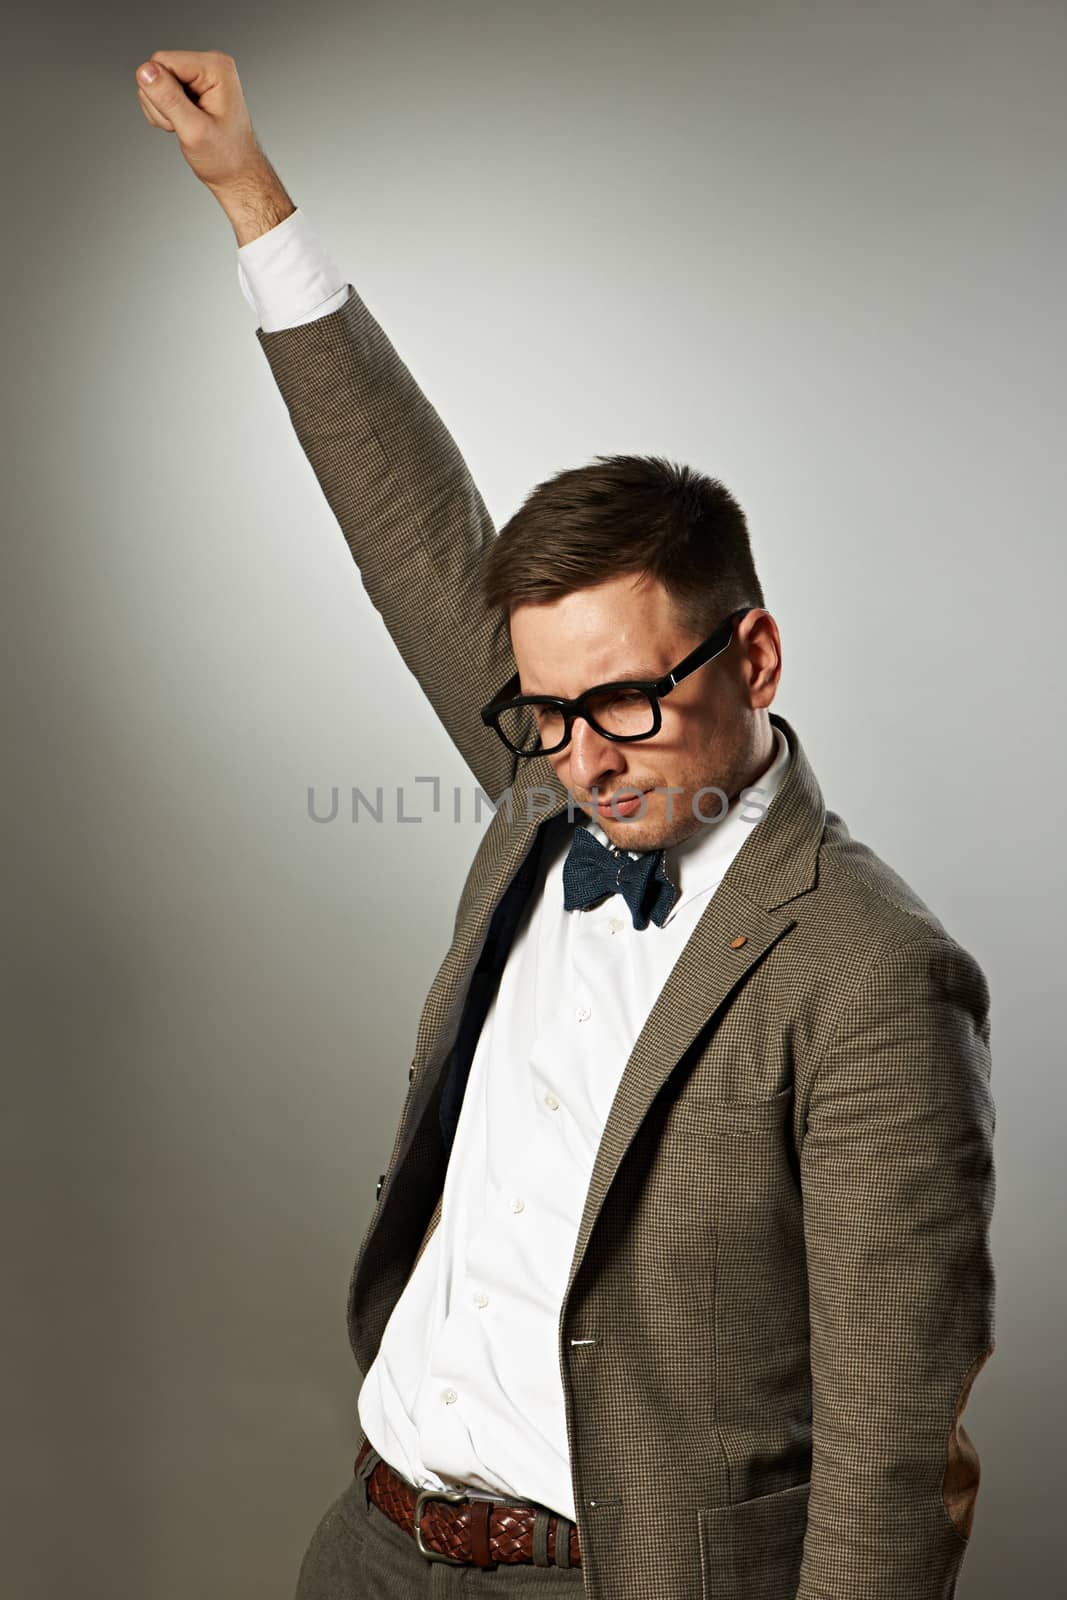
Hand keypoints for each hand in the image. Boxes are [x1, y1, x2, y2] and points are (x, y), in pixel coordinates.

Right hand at [134, 50, 262, 190]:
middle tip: (184, 125)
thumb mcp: (194, 131)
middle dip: (161, 102)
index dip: (161, 92)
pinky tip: (183, 124)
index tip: (181, 117)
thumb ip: (168, 99)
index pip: (162, 61)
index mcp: (215, 67)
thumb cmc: (225, 157)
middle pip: (157, 69)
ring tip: (185, 126)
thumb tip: (145, 71)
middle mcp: (208, 64)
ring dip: (162, 110)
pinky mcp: (191, 86)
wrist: (236, 174)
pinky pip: (160, 91)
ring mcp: (199, 75)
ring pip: (155, 82)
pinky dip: (164, 112)